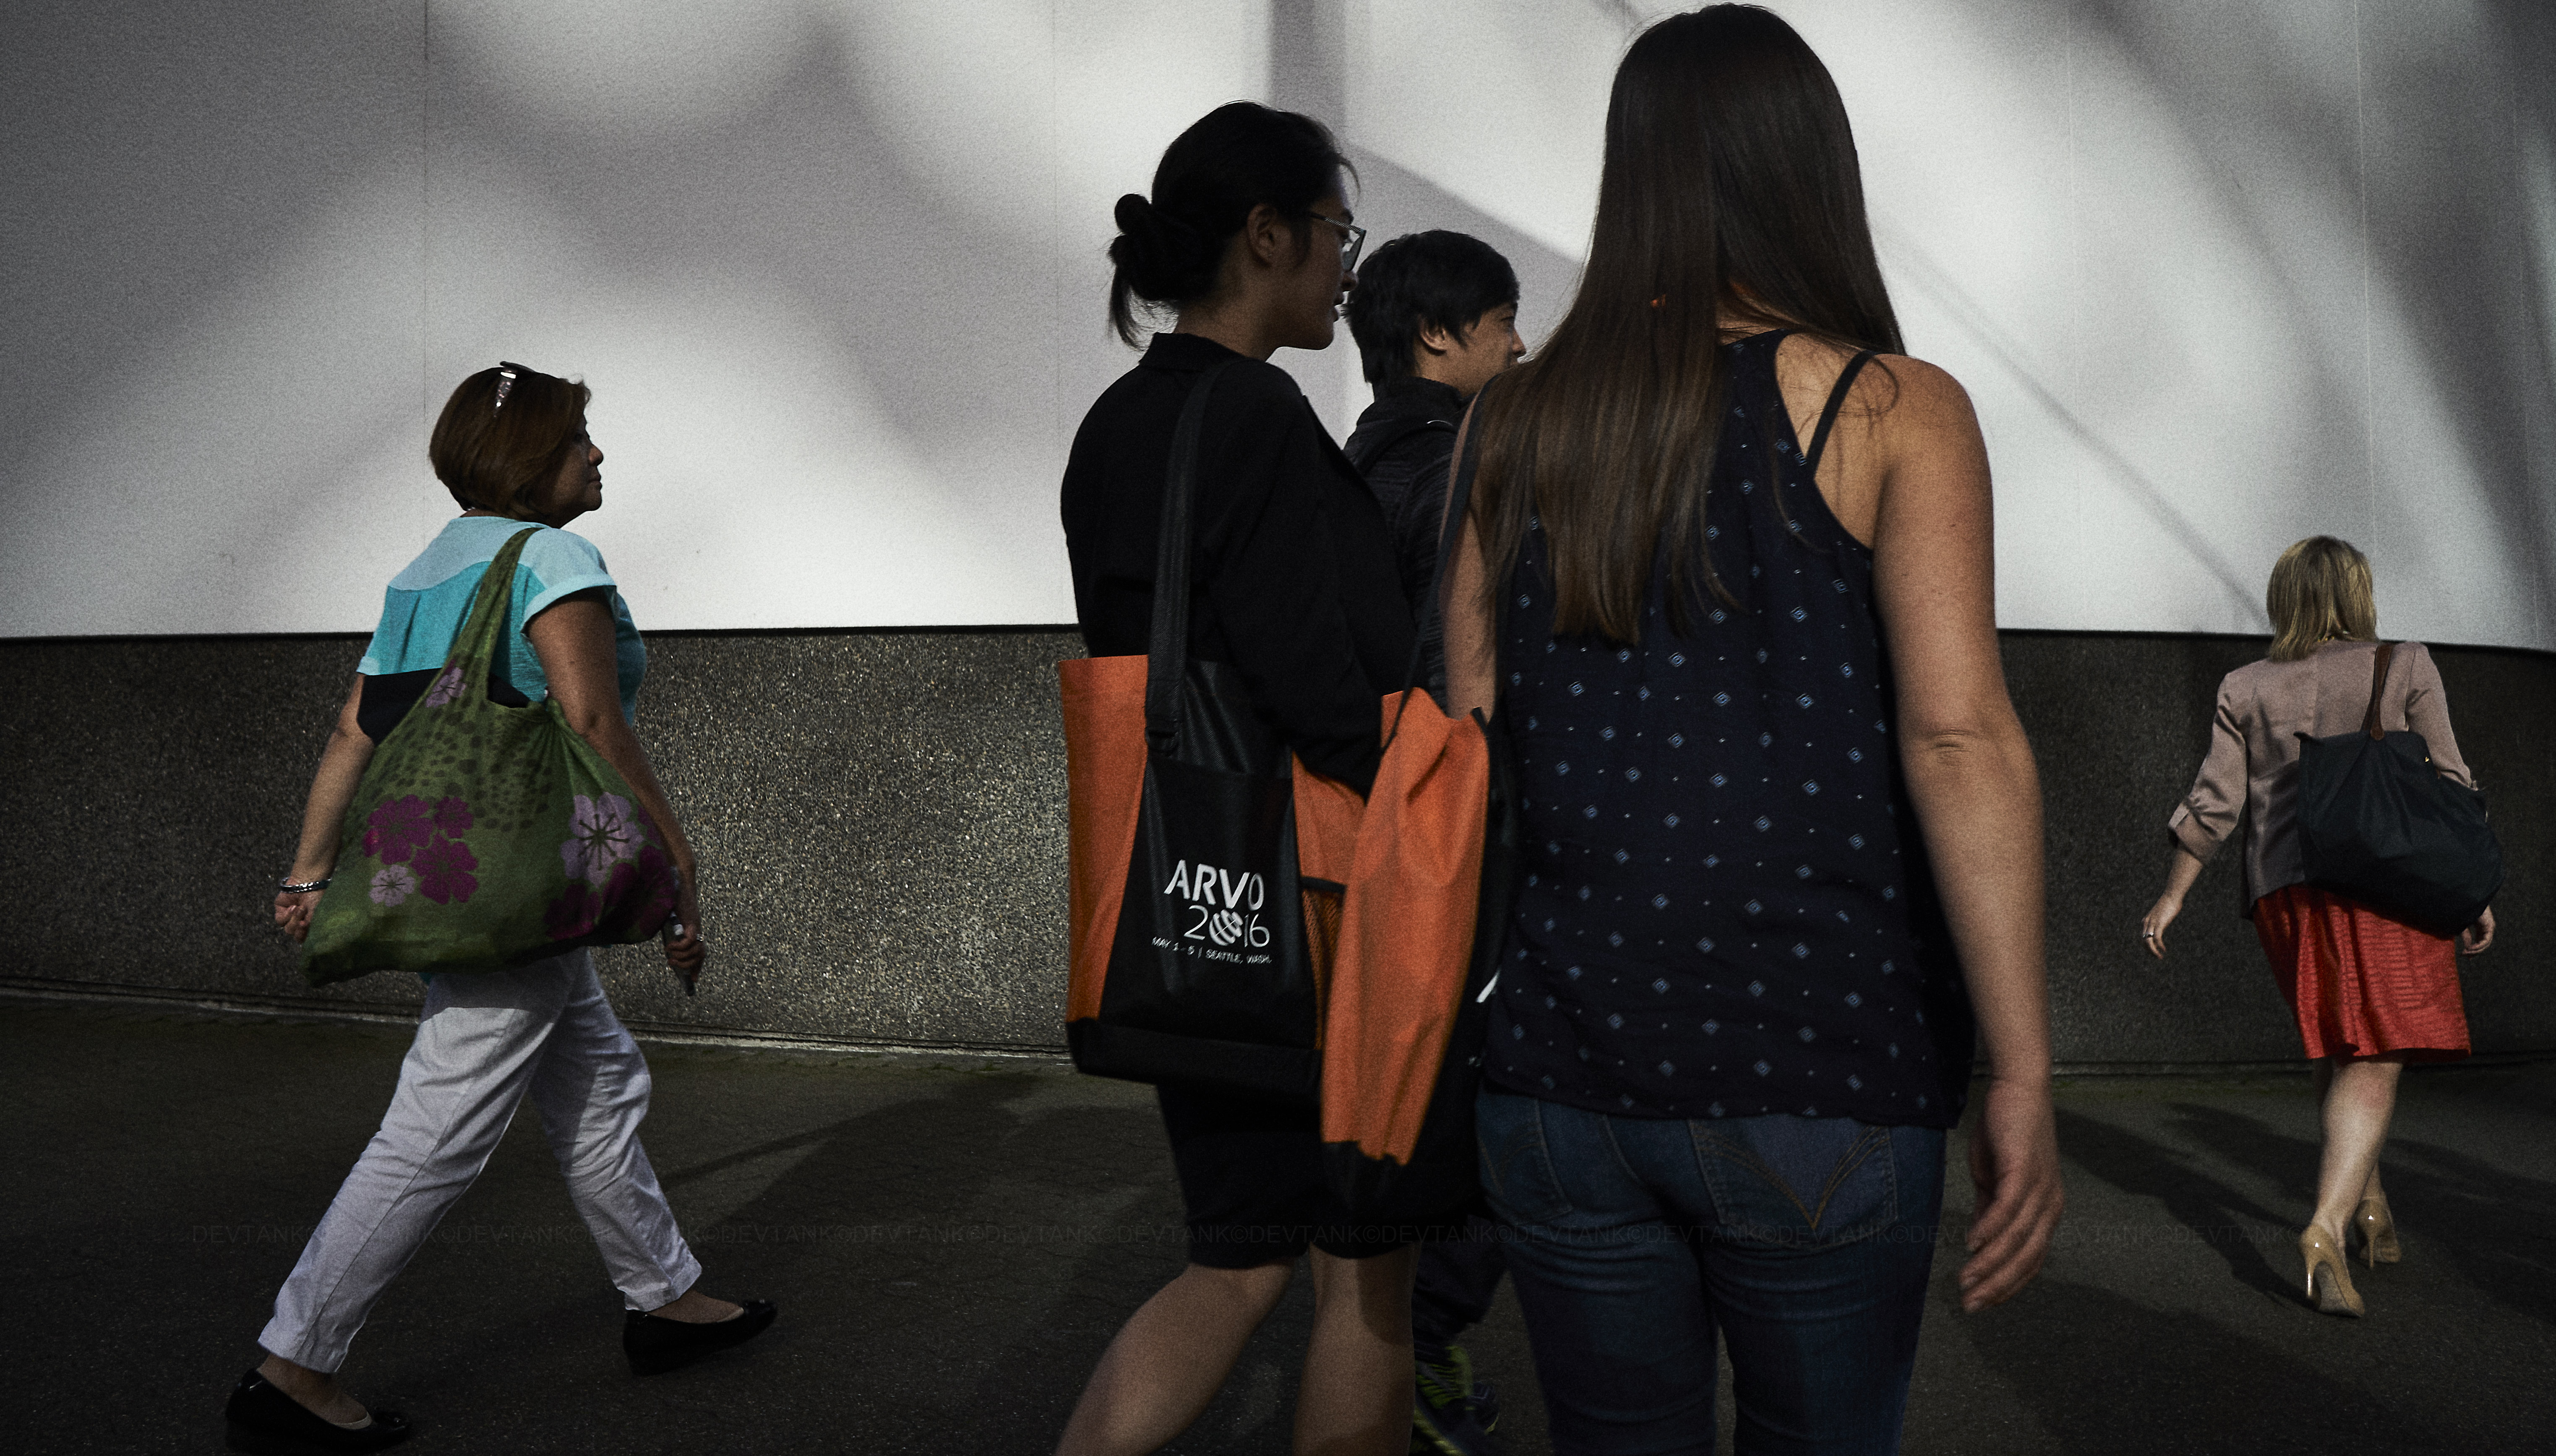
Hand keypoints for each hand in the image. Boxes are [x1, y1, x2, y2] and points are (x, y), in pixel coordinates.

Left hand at [273, 888, 322, 942]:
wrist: (309, 881)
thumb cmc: (317, 897)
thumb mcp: (317, 914)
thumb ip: (311, 928)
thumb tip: (306, 938)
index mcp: (309, 924)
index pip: (304, 938)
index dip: (303, 935)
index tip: (307, 926)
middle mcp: (299, 922)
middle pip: (294, 934)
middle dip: (298, 927)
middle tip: (304, 920)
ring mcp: (289, 917)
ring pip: (287, 928)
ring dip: (294, 919)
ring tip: (301, 908)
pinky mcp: (280, 910)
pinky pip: (280, 920)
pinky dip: (286, 915)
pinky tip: (293, 907)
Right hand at [663, 871, 705, 977]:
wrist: (677, 881)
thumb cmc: (672, 900)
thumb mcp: (670, 922)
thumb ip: (671, 934)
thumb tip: (666, 948)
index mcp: (693, 931)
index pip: (700, 952)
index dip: (697, 967)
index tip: (693, 980)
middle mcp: (697, 930)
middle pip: (701, 954)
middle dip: (688, 966)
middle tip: (673, 964)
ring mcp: (695, 926)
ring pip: (696, 951)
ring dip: (682, 958)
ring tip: (670, 957)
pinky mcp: (691, 922)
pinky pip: (690, 941)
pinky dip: (680, 947)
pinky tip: (669, 947)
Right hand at [1961, 1074, 2063, 1312]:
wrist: (2018, 1088)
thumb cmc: (2007, 1131)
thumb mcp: (1995, 1177)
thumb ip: (1991, 1208)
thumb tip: (1980, 1239)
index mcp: (2045, 1210)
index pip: (2031, 1260)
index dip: (2007, 1285)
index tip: (1981, 1302)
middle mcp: (2050, 1205)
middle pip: (2027, 1258)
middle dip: (1997, 1286)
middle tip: (1970, 1305)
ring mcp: (2040, 1189)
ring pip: (2017, 1240)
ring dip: (1989, 1264)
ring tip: (1965, 1281)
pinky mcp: (2025, 1171)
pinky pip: (2008, 1209)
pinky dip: (1990, 1230)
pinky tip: (1971, 1244)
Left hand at [2138, 894, 2181, 958]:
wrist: (2171, 896)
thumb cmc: (2168, 904)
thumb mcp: (2161, 914)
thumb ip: (2159, 921)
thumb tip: (2162, 923)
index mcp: (2145, 921)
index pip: (2142, 938)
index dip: (2147, 947)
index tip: (2154, 952)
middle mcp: (2146, 923)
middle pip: (2143, 942)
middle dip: (2149, 951)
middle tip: (2157, 957)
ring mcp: (2152, 923)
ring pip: (2148, 942)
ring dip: (2153, 951)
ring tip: (2160, 957)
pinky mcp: (2159, 924)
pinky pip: (2157, 938)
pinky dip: (2159, 946)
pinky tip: (2164, 949)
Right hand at [2460, 907, 2494, 954]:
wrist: (2466, 899)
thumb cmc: (2463, 910)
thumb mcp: (2462, 926)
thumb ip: (2466, 937)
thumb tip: (2467, 949)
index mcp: (2480, 926)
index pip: (2479, 941)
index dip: (2472, 949)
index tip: (2464, 955)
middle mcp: (2487, 927)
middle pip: (2483, 944)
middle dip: (2474, 951)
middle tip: (2464, 955)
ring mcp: (2489, 927)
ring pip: (2485, 944)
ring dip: (2476, 950)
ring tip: (2466, 952)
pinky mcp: (2490, 926)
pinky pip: (2486, 940)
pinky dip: (2479, 946)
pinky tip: (2471, 948)